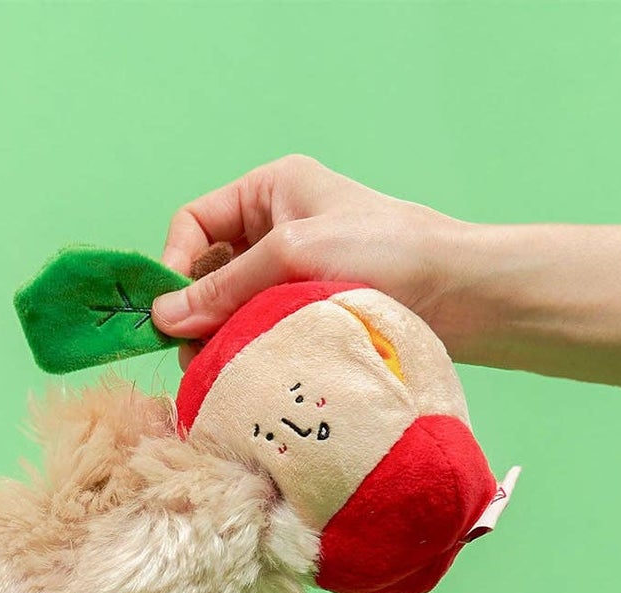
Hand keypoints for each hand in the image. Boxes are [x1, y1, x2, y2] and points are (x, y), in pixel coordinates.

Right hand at [153, 156, 466, 344]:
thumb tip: (161, 317)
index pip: (193, 224)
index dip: (174, 265)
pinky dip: (245, 351)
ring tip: (225, 368)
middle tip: (198, 353)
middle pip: (205, 272)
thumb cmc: (387, 253)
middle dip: (196, 311)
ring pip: (227, 309)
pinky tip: (248, 373)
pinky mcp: (303, 313)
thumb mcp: (295, 254)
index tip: (172, 315)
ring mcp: (288, 273)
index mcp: (270, 190)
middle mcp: (273, 227)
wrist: (459, 294)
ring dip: (219, 338)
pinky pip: (255, 331)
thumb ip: (225, 285)